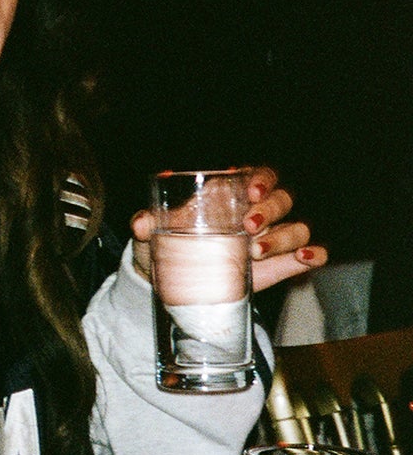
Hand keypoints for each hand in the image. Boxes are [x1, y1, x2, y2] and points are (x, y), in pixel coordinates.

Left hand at [131, 167, 325, 291]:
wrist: (174, 279)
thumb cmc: (169, 243)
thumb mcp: (156, 232)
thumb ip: (149, 223)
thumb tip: (140, 224)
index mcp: (234, 193)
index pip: (261, 175)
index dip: (262, 178)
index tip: (250, 191)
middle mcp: (259, 212)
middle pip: (283, 198)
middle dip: (270, 209)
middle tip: (247, 226)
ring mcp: (273, 238)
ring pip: (298, 227)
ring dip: (285, 237)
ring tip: (255, 252)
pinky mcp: (281, 264)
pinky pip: (309, 253)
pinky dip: (313, 254)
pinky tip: (305, 258)